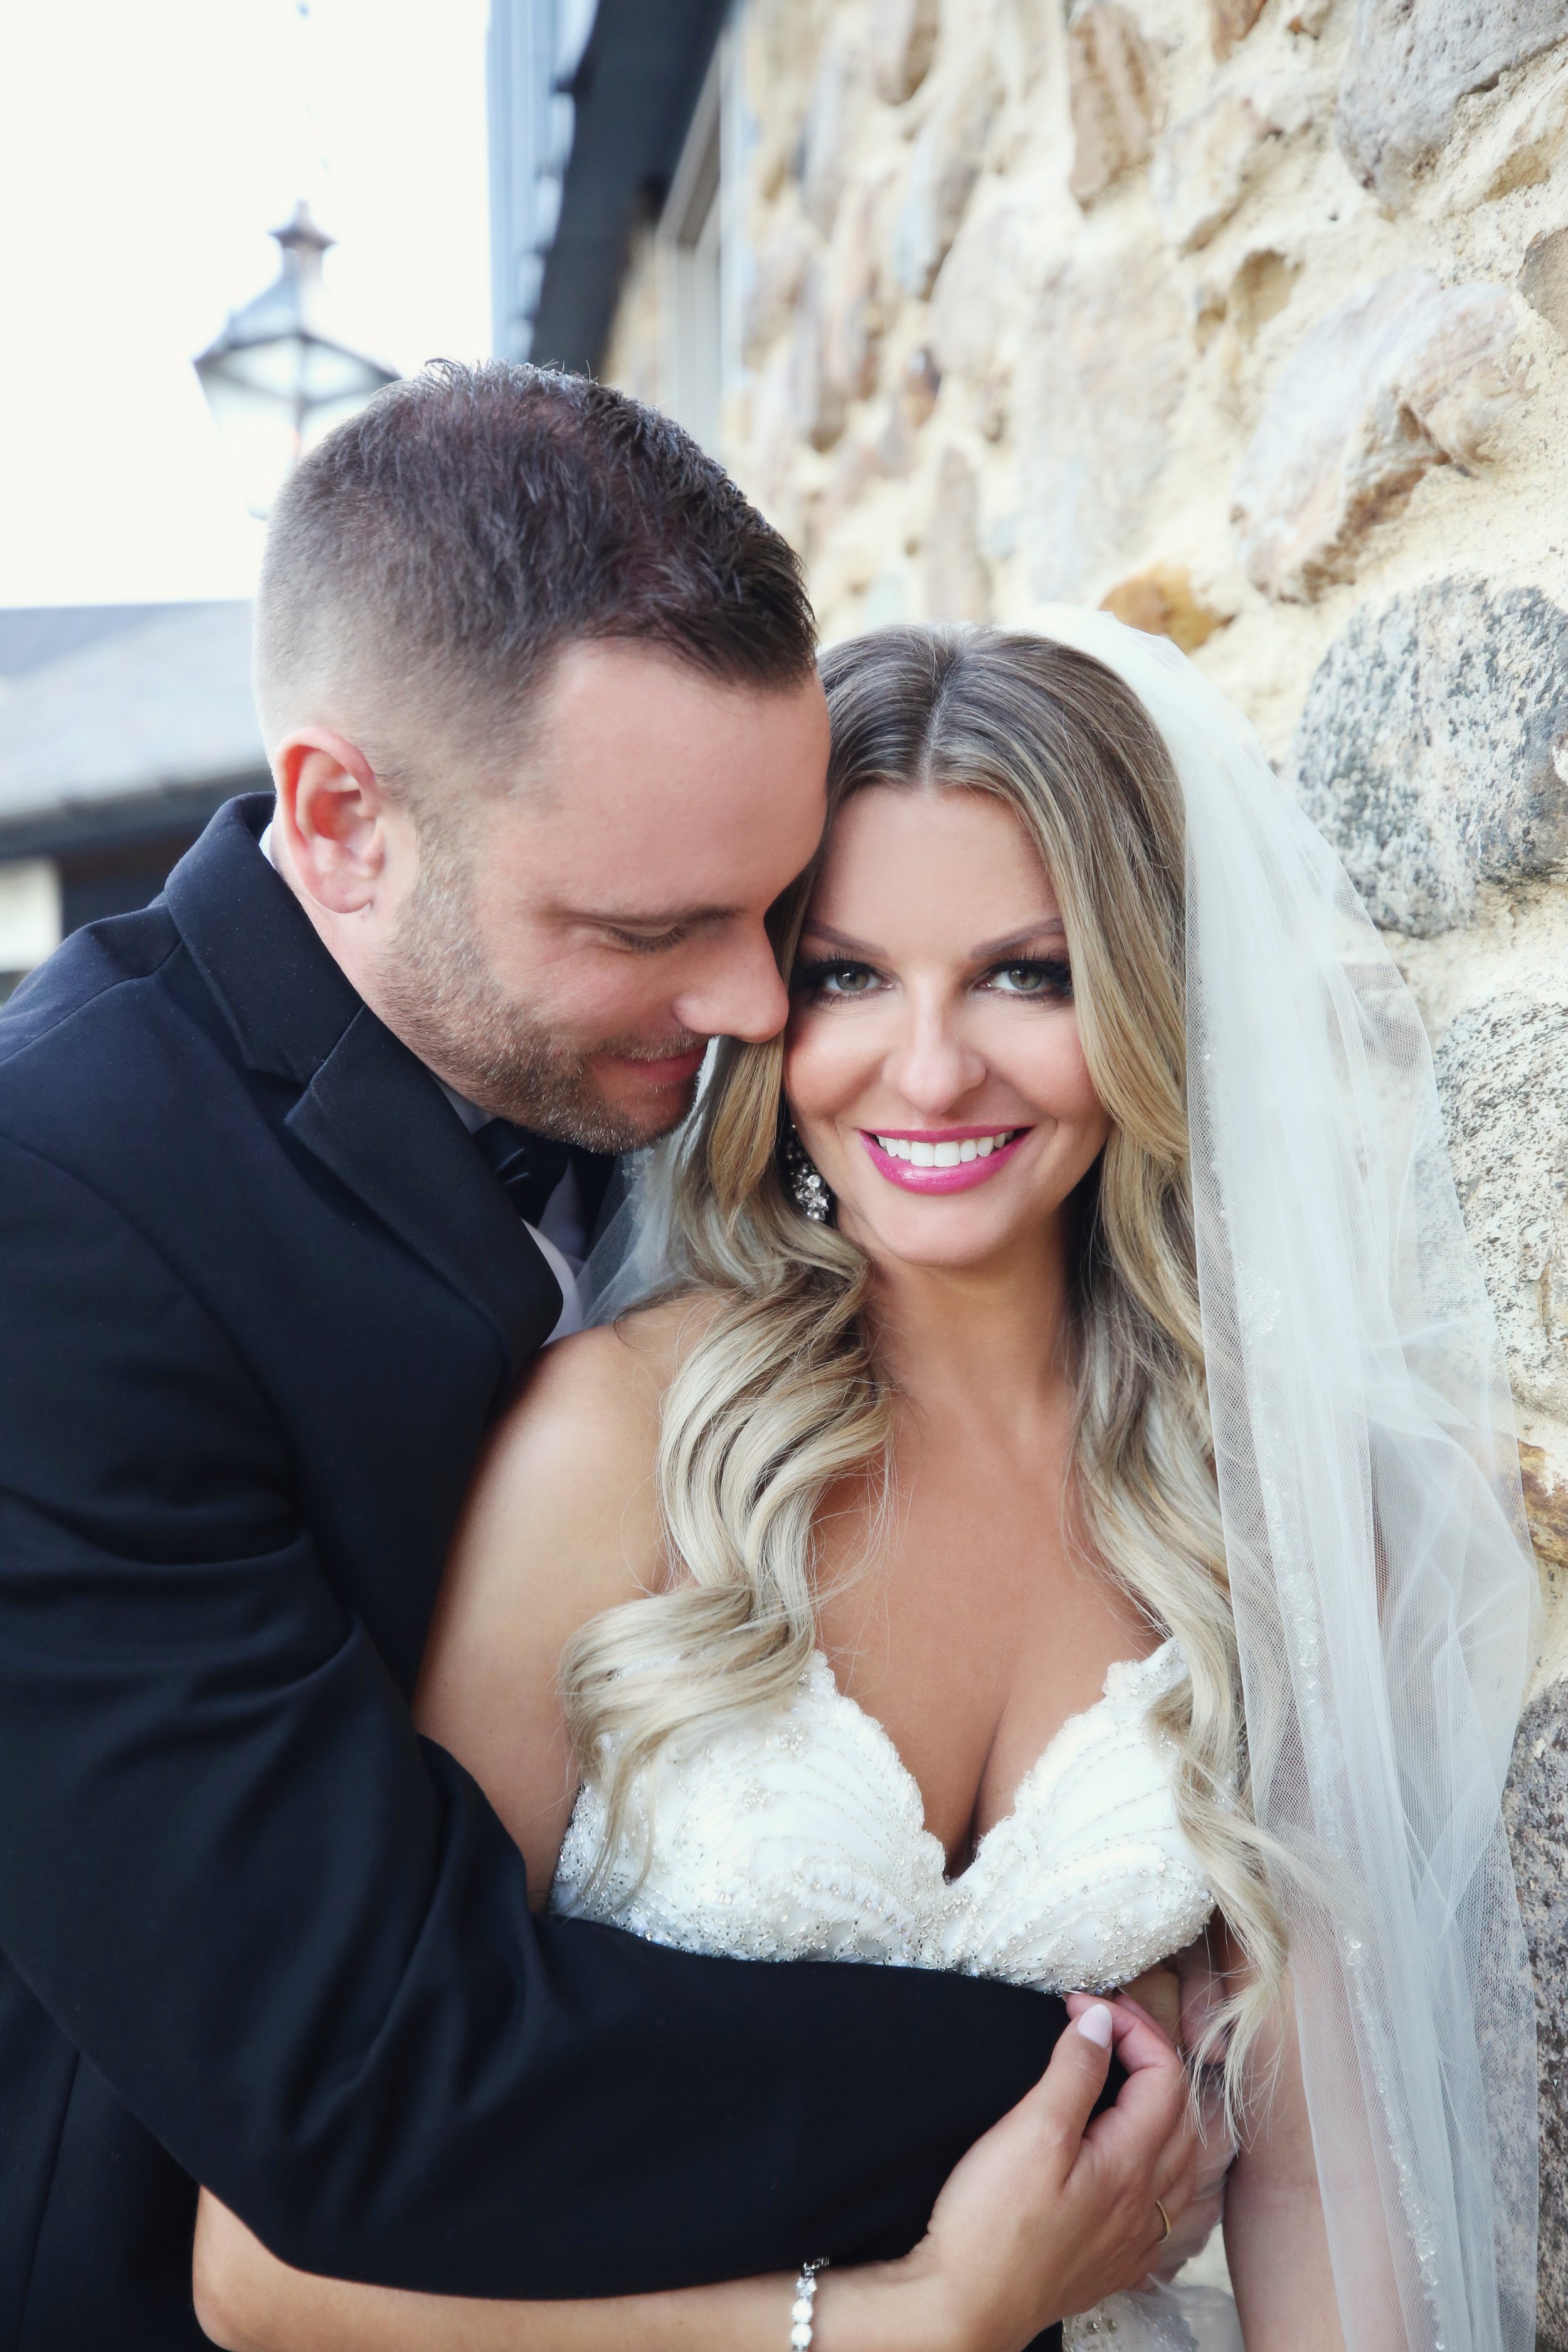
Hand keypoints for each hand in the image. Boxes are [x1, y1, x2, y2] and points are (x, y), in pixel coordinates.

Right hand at [820, 1996, 1198, 2351]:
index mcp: (1132, 2165)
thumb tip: (1102, 2021)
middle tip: (1109, 2023)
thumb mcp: (1030, 2131)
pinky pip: (1169, 2207)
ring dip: (1168, 2108)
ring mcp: (1135, 2239)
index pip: (1164, 2076)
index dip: (1130, 2026)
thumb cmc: (992, 2224)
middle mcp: (1147, 2205)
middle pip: (1182, 2114)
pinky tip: (1143, 2162)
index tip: (1081, 2004)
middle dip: (1152, 2054)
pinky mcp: (1116, 2262)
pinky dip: (1166, 2165)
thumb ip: (1074, 2072)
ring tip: (1134, 2077)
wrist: (965, 2308)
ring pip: (1184, 2162)